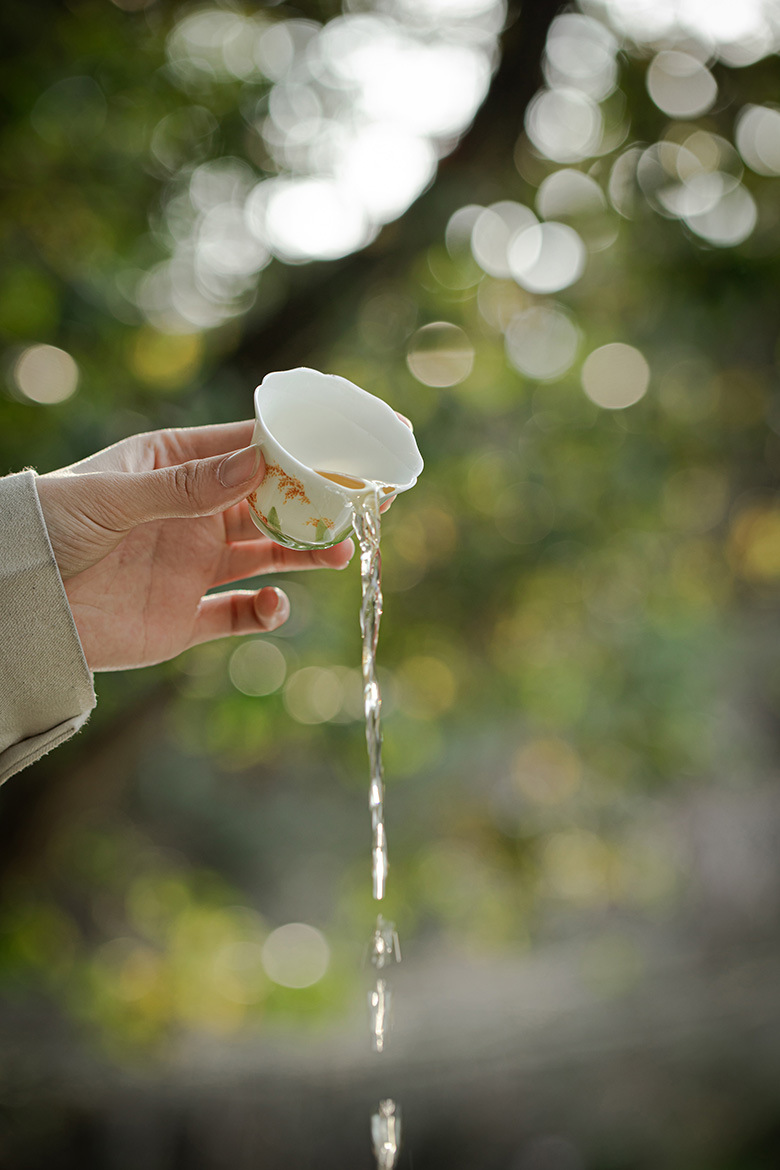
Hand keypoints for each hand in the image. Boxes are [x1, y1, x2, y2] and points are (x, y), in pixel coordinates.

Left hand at [35, 422, 353, 671]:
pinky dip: (266, 613)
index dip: (300, 445)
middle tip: (367, 500)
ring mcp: (192, 565)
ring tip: (342, 551)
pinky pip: (240, 614)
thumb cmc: (50, 527)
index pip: (249, 448)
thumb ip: (188, 486)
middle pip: (271, 501)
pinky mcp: (187, 616)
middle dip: (318, 501)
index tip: (348, 441)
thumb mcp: (116, 496)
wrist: (17, 604)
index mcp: (175, 467)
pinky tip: (275, 606)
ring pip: (268, 554)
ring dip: (307, 552)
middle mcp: (192, 514)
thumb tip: (259, 463)